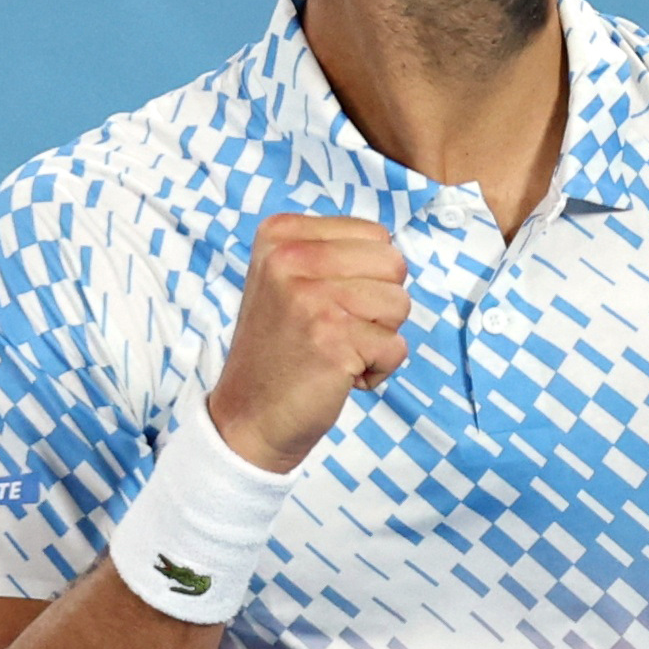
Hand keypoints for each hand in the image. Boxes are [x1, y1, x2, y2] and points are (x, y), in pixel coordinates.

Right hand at [207, 213, 409, 470]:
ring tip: (336, 349)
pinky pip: (397, 347)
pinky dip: (377, 370)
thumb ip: (335, 255)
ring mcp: (311, 298)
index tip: (326, 303)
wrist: (249, 414)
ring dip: (379, 337)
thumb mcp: (289, 280)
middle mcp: (290, 258)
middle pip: (393, 265)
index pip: (377, 236)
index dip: (368, 276)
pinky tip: (338, 373)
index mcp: (282, 234)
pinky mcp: (332, 339)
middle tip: (336, 329)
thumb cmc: (282, 348)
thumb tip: (394, 253)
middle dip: (380, 304)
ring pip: (400, 304)